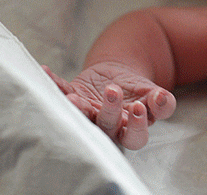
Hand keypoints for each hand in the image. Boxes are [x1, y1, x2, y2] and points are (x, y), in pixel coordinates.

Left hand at [44, 62, 176, 148]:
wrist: (118, 75)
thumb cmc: (138, 91)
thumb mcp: (153, 93)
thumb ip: (161, 100)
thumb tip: (162, 99)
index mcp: (130, 128)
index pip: (135, 136)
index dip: (137, 125)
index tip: (139, 107)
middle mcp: (108, 126)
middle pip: (108, 127)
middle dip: (110, 110)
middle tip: (113, 91)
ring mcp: (89, 113)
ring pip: (82, 117)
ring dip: (77, 107)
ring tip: (73, 98)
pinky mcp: (74, 97)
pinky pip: (61, 93)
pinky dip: (53, 83)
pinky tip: (44, 71)